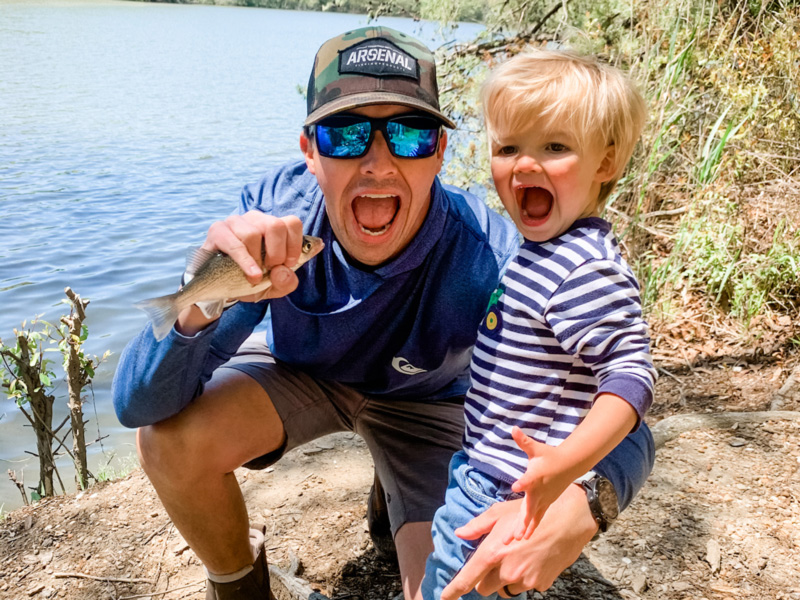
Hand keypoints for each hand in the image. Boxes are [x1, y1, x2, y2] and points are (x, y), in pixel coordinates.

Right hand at [201, 212, 303, 301]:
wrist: (219, 287)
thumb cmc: (250, 280)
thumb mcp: (273, 287)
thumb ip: (286, 282)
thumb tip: (283, 272)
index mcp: (273, 227)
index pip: (292, 222)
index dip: (295, 245)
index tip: (288, 264)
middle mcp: (256, 220)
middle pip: (275, 225)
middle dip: (277, 253)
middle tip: (271, 268)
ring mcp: (236, 222)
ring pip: (253, 234)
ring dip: (257, 259)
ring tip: (256, 275)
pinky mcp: (217, 231)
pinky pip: (234, 244)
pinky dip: (245, 262)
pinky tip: (251, 275)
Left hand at [439, 484, 597, 599]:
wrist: (568, 520)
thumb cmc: (531, 513)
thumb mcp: (500, 513)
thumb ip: (478, 526)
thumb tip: (460, 533)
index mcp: (493, 552)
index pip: (468, 578)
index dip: (454, 590)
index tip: (444, 597)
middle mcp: (507, 570)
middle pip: (485, 588)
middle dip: (486, 578)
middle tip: (497, 560)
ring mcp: (524, 580)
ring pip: (506, 588)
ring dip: (507, 578)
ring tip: (519, 556)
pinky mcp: (540, 584)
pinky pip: (525, 586)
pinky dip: (525, 578)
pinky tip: (533, 559)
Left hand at [505, 426, 571, 541]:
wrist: (569, 464)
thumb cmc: (549, 455)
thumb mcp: (536, 447)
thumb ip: (524, 440)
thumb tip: (513, 428)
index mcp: (535, 477)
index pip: (528, 480)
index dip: (522, 482)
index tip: (515, 486)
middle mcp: (539, 492)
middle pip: (528, 509)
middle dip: (520, 522)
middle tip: (512, 536)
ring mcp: (544, 500)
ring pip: (532, 518)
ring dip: (523, 529)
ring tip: (514, 541)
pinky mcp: (545, 504)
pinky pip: (537, 518)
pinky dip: (530, 528)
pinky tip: (523, 539)